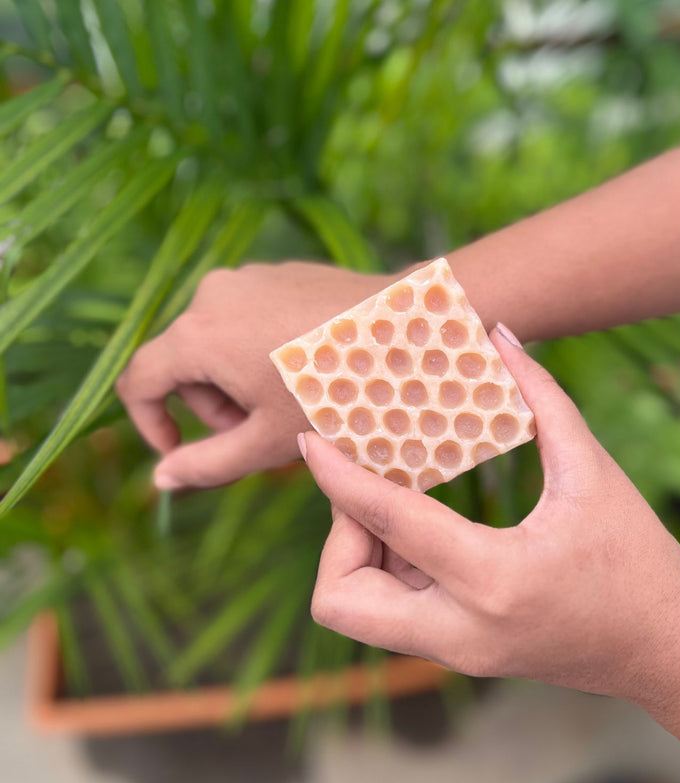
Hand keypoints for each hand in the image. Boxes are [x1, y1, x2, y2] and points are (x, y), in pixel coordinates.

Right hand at [116, 262, 389, 489]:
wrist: (407, 331)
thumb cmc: (338, 393)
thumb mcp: (268, 440)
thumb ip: (207, 464)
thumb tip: (161, 478)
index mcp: (197, 335)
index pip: (138, 381)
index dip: (149, 423)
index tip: (179, 449)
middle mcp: (212, 295)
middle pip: (184, 364)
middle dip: (215, 405)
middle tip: (264, 430)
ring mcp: (249, 278)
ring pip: (218, 342)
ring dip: (240, 380)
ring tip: (292, 400)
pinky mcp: (280, 273)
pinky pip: (250, 318)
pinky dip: (262, 350)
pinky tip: (309, 370)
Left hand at [301, 326, 679, 702]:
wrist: (668, 651)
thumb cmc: (638, 558)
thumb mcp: (593, 472)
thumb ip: (543, 397)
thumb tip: (498, 334)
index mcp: (494, 579)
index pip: (387, 520)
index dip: (337, 474)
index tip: (310, 440)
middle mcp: (460, 632)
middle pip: (338, 597)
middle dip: (338, 536)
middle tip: (372, 490)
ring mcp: (455, 654)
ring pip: (354, 610)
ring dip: (359, 551)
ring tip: (403, 503)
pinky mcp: (456, 656)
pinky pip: (387, 614)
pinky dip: (385, 568)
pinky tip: (424, 534)